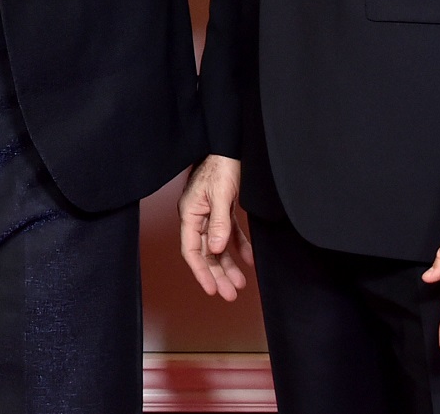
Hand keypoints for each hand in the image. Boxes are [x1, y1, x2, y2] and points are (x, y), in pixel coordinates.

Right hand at [178, 155, 252, 300]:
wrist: (228, 145)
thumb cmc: (220, 165)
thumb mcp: (221, 194)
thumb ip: (218, 222)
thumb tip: (215, 249)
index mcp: (190, 213)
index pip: (191, 250)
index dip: (201, 272)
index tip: (212, 290)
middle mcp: (198, 217)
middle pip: (205, 253)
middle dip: (217, 274)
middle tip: (230, 294)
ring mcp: (210, 214)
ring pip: (217, 247)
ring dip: (228, 265)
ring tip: (240, 284)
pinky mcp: (223, 210)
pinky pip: (229, 234)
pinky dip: (238, 247)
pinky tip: (249, 260)